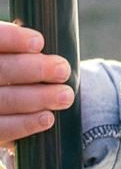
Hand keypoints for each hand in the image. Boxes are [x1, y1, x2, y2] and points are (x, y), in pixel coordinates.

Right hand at [0, 22, 73, 151]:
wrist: (9, 98)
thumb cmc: (21, 71)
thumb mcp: (19, 55)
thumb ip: (26, 50)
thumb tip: (48, 45)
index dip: (13, 39)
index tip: (40, 42)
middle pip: (1, 70)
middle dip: (35, 70)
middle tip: (63, 71)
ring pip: (4, 100)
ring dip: (39, 98)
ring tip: (65, 96)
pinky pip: (2, 129)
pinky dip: (26, 124)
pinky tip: (48, 118)